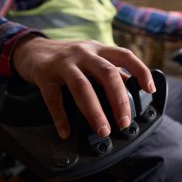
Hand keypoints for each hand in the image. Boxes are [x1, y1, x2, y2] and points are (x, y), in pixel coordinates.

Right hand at [12, 37, 155, 138]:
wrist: (32, 50)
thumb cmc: (67, 58)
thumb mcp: (91, 58)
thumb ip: (109, 71)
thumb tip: (133, 88)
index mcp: (98, 50)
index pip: (125, 55)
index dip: (140, 71)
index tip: (149, 90)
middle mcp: (84, 54)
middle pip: (107, 73)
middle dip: (119, 100)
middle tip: (124, 122)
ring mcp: (64, 64)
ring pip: (82, 86)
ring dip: (94, 111)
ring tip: (103, 130)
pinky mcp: (45, 75)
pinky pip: (53, 98)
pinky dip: (61, 117)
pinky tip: (66, 131)